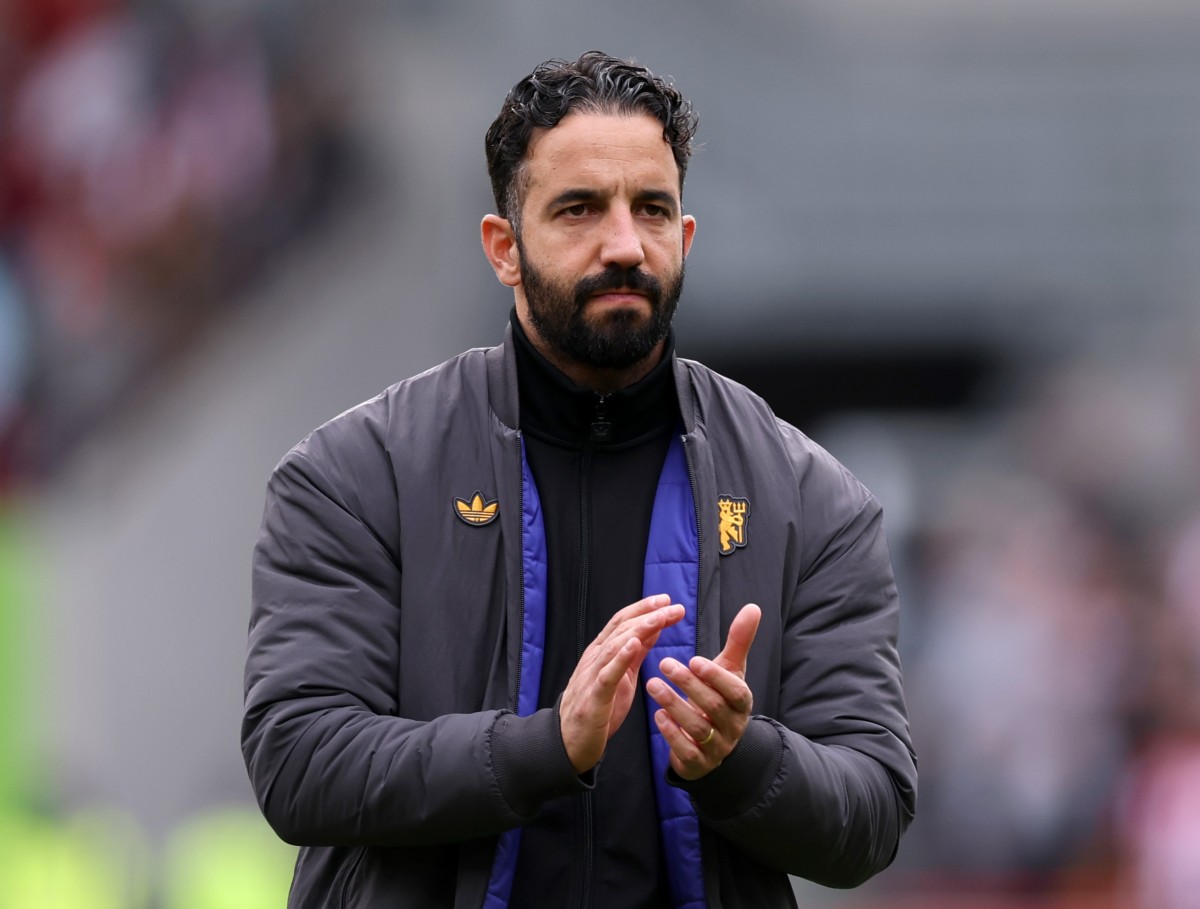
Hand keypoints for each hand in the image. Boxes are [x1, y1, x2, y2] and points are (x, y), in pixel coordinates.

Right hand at [560, 594, 684, 773]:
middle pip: (621, 629)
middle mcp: (594, 658)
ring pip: (615, 645)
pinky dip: (620, 657)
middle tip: (672, 606)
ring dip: (639, 629)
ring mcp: (592, 676)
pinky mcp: (594, 697)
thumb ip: (635, 653)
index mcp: (601, 652)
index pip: (621, 622)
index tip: (666, 600)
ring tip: (659, 618)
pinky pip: (607, 674)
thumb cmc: (598, 708)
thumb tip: (653, 628)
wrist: (569, 741)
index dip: (643, 608)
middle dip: (647, 615)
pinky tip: (634, 645)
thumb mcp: (622, 676)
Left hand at [646, 603, 760, 779]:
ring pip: (697, 728)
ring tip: (652, 684)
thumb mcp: (730, 671)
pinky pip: (686, 751)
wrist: (714, 744)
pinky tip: (657, 716)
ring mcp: (717, 748)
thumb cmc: (719, 697)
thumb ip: (739, 641)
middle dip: (688, 685)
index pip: (735, 691)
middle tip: (665, 663)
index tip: (694, 659)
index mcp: (742, 703)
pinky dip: (671, 733)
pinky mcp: (698, 764)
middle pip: (713, 707)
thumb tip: (753, 607)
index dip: (716, 677)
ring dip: (674, 705)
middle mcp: (733, 727)